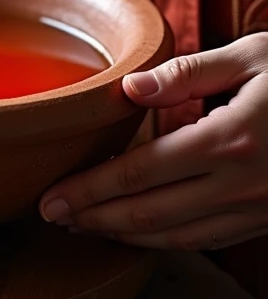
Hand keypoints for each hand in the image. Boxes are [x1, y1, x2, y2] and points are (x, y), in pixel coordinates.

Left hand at [39, 35, 267, 250]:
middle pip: (148, 215)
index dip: (89, 191)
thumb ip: (188, 73)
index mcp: (228, 141)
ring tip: (86, 228)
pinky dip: (167, 242)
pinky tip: (142, 232)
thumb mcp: (255, 55)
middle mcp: (240, 185)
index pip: (138, 175)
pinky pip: (210, 240)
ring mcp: (259, 210)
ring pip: (177, 238)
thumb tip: (129, 90)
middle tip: (50, 219)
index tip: (50, 199)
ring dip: (124, 237)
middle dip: (94, 220)